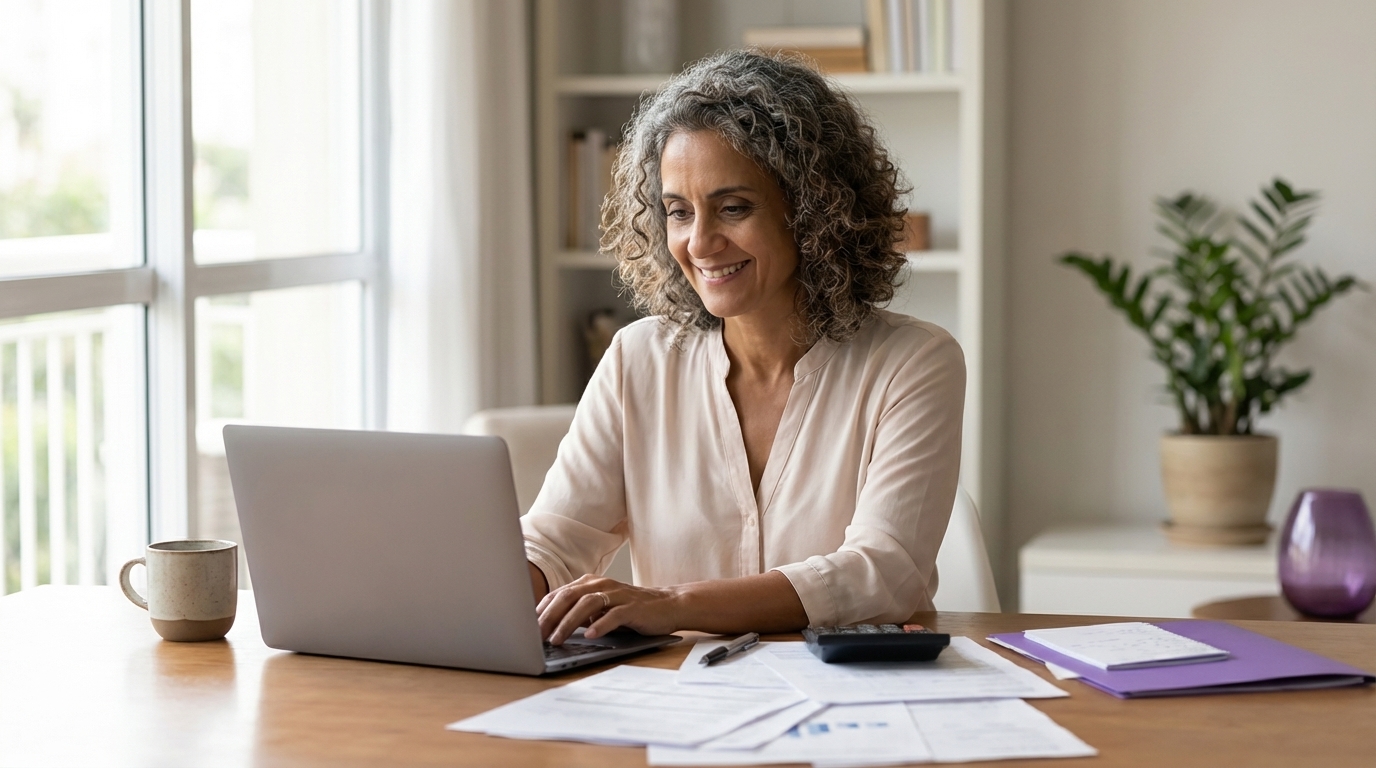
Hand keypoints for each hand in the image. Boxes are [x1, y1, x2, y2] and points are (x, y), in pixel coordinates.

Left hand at [537, 574, 682, 643]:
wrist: (668, 605)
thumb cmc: (630, 610)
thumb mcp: (600, 610)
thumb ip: (578, 614)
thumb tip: (549, 629)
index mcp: (590, 583)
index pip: (558, 594)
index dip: (541, 610)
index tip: (526, 628)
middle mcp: (601, 584)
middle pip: (568, 597)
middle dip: (549, 617)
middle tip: (535, 636)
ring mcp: (617, 595)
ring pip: (586, 604)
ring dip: (568, 622)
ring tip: (557, 639)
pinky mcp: (633, 607)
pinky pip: (613, 615)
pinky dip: (599, 625)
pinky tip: (589, 635)